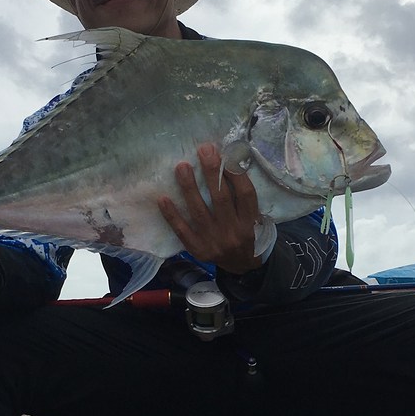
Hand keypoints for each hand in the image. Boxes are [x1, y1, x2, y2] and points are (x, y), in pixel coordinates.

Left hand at [157, 143, 262, 275]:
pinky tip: (163, 198)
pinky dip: (172, 214)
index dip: (235, 173)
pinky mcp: (198, 250)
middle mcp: (233, 232)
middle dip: (211, 172)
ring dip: (189, 187)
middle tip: (203, 149)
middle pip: (221, 198)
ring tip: (181, 166)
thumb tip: (228, 161)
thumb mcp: (251, 217)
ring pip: (199, 211)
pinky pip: (182, 230)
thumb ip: (241, 196)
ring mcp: (214, 242)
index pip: (245, 194)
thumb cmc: (244, 232)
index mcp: (249, 222)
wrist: (240, 266)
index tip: (225, 154)